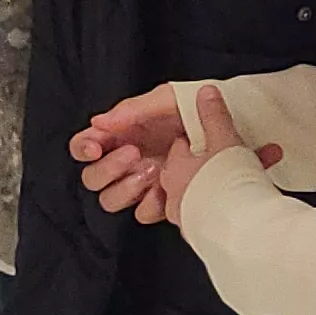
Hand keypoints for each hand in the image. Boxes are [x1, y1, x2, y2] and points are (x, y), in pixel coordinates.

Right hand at [71, 83, 276, 225]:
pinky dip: (153, 203)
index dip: (83, 148)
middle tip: (135, 155)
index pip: (85, 145)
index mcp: (123, 135)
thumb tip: (100, 121)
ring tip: (155, 172)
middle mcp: (127, 162)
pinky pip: (143, 213)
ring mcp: (142, 184)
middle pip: (94, 178)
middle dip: (109, 168)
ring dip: (128, 187)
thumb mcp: (166, 101)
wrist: (232, 140)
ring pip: (112, 199)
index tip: (95, 147)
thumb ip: (133, 109)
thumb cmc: (196, 115)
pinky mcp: (161, 203)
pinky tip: (169, 191)